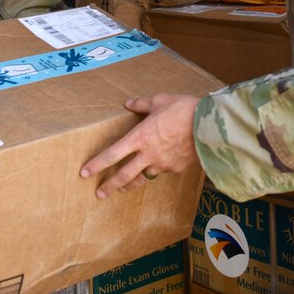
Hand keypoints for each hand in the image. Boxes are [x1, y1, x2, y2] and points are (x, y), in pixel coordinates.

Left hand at [80, 93, 200, 197]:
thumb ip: (142, 104)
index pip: (112, 154)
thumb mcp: (160, 100)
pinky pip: (163, 170)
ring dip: (130, 185)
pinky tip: (160, 167)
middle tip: (100, 193)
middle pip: (123, 175)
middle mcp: (148, 154)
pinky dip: (158, 169)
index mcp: (139, 137)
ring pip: (143, 178)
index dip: (97, 165)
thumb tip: (129, 103)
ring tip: (123, 189)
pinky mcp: (176, 168)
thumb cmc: (184, 109)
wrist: (209, 125)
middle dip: (110, 186)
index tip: (85, 173)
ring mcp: (162, 164)